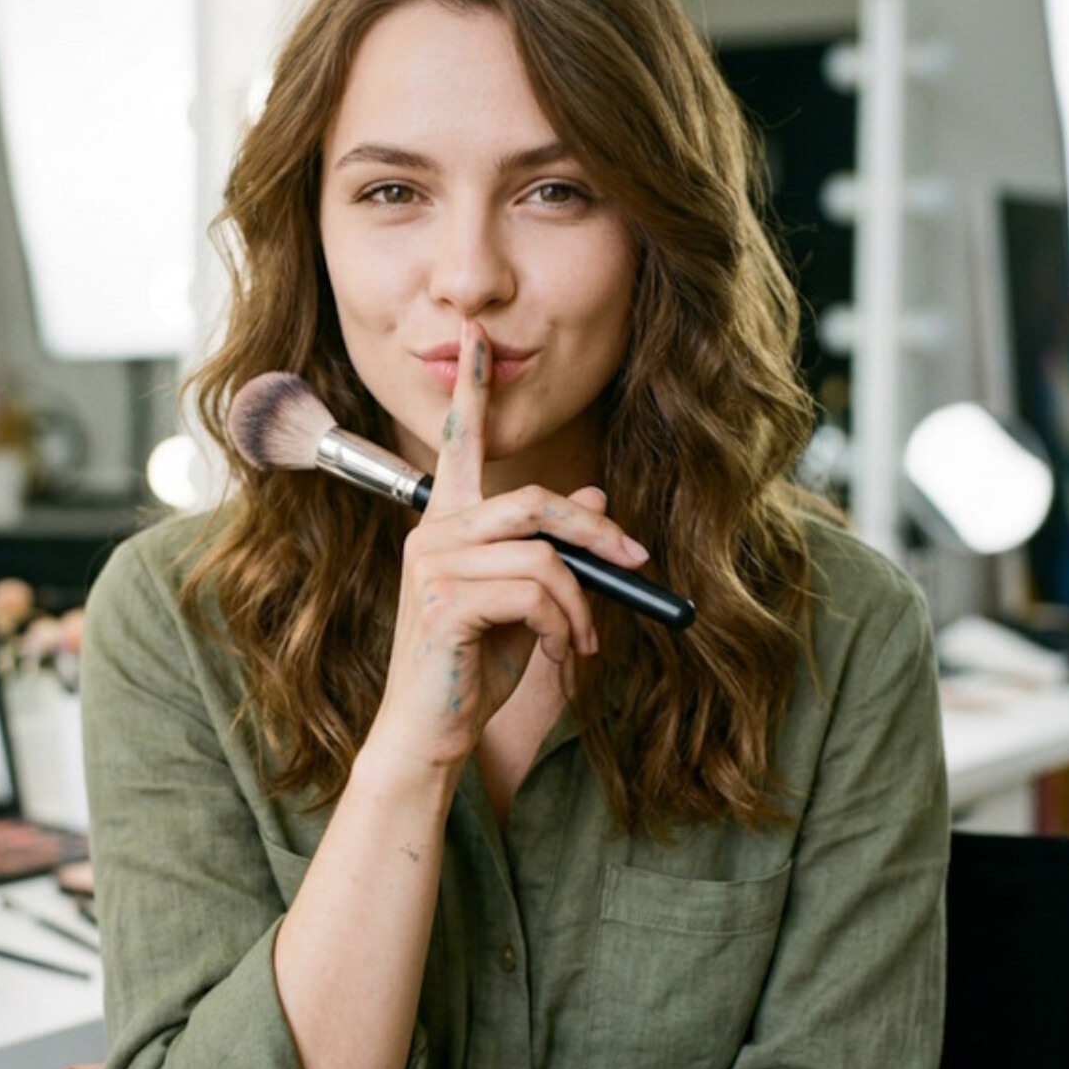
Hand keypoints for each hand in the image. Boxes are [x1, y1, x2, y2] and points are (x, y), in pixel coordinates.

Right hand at [369, 318, 647, 771]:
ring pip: (543, 555)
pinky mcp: (444, 601)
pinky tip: (557, 655)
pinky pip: (536, 593)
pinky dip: (564, 627)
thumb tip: (595, 497)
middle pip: (534, 500)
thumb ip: (551, 547)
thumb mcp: (524, 600)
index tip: (477, 337)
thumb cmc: (474, 664)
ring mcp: (433, 564)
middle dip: (598, 534)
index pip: (460, 442)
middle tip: (637, 565)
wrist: (431, 731)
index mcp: (447, 522)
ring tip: (581, 641)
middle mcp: (432, 532)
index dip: (471, 387)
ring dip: (582, 603)